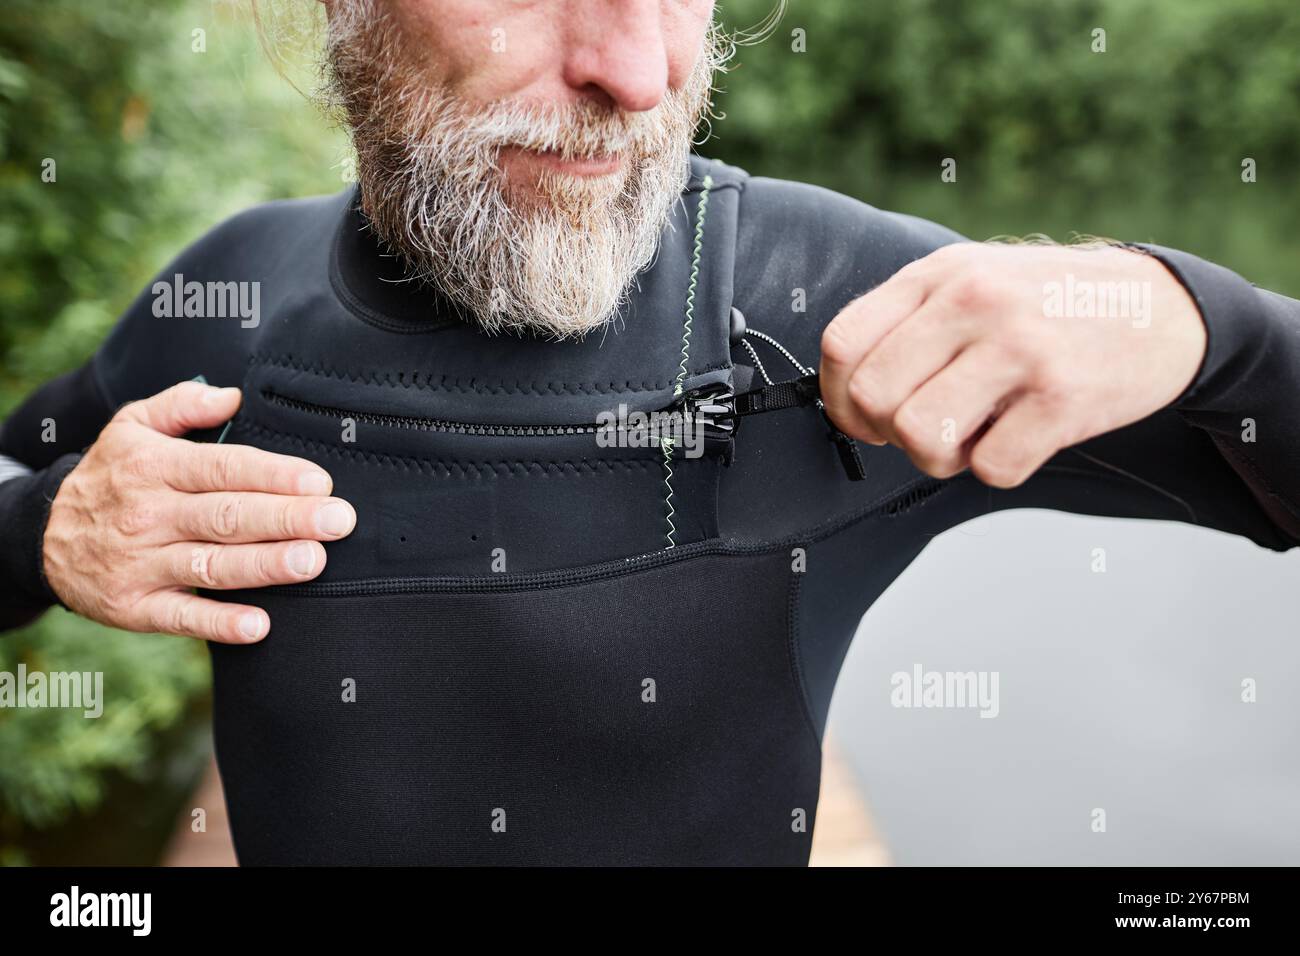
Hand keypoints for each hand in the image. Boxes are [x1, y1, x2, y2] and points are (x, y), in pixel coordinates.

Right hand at [43, 381, 355, 642]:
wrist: (43, 536)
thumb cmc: (111, 476)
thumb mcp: (131, 425)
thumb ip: (182, 404)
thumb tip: (233, 396)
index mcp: (155, 466)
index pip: (223, 467)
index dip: (273, 474)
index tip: (320, 481)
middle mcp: (150, 514)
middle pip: (227, 516)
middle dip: (287, 518)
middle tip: (338, 521)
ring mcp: (142, 563)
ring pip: (212, 565)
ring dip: (264, 565)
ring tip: (312, 561)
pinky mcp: (136, 606)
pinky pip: (182, 617)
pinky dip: (219, 623)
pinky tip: (259, 626)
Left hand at [819, 242, 1207, 486]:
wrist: (1162, 307)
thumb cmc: (1048, 304)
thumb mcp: (970, 278)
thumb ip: (908, 319)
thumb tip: (845, 388)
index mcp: (939, 275)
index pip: (842, 344)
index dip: (838, 396)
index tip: (862, 416)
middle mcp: (974, 303)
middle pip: (873, 397)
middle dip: (887, 432)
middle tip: (921, 429)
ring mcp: (1020, 348)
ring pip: (921, 436)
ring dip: (937, 457)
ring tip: (970, 435)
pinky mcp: (1063, 398)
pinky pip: (991, 467)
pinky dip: (996, 466)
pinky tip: (1018, 436)